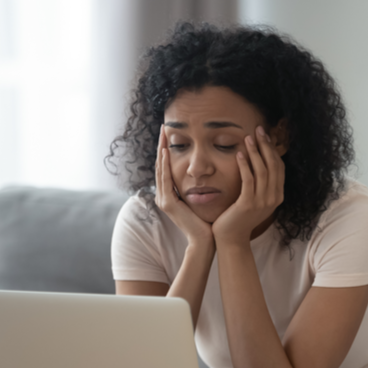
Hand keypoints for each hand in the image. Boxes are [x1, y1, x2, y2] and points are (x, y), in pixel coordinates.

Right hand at [155, 125, 213, 244]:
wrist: (205, 240)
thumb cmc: (207, 221)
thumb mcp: (200, 198)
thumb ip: (198, 186)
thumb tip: (206, 172)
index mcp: (170, 195)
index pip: (166, 168)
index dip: (167, 150)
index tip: (170, 134)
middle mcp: (164, 196)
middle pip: (160, 165)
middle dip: (161, 145)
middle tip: (163, 127)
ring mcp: (164, 200)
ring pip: (160, 170)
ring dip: (161, 150)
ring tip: (162, 134)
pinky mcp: (168, 204)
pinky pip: (165, 180)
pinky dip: (165, 165)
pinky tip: (166, 152)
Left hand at [212, 125, 284, 244]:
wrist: (231, 238)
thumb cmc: (239, 217)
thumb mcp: (255, 199)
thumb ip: (260, 184)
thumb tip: (259, 162)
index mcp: (277, 196)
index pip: (279, 167)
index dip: (273, 150)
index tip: (265, 136)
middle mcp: (273, 198)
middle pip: (273, 165)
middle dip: (266, 146)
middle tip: (258, 130)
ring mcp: (262, 202)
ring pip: (262, 170)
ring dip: (255, 152)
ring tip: (248, 138)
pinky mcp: (248, 204)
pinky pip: (248, 180)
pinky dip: (245, 165)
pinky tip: (239, 154)